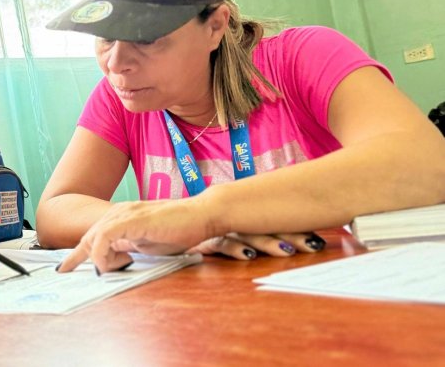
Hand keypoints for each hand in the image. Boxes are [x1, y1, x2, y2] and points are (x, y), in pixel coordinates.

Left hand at [57, 199, 213, 273]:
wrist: (202, 214)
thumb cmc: (180, 230)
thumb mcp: (148, 244)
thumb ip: (129, 246)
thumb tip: (115, 256)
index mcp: (122, 218)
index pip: (93, 236)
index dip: (76, 254)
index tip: (64, 268)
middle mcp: (119, 213)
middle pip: (88, 237)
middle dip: (80, 258)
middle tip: (80, 273)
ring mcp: (125, 214)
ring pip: (94, 236)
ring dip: (97, 258)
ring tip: (109, 269)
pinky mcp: (133, 219)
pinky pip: (106, 236)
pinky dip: (103, 252)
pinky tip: (111, 262)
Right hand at [189, 232, 326, 259]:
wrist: (159, 225)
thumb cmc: (190, 233)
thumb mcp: (223, 237)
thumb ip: (242, 239)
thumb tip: (271, 247)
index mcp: (240, 219)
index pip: (269, 221)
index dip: (293, 227)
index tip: (317, 237)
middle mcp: (231, 221)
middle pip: (264, 225)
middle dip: (291, 234)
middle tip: (315, 244)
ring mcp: (216, 229)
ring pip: (247, 233)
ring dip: (268, 242)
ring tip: (289, 251)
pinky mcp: (200, 238)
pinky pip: (221, 242)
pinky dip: (235, 248)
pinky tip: (248, 256)